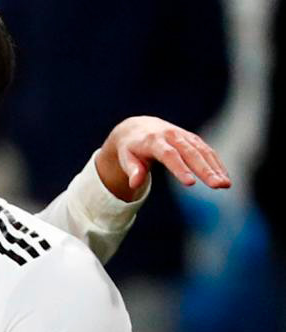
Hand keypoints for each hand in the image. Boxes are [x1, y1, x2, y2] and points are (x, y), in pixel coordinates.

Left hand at [95, 116, 229, 201]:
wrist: (138, 127)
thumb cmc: (130, 148)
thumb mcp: (125, 158)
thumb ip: (132, 170)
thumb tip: (134, 184)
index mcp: (154, 141)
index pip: (169, 155)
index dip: (180, 169)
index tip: (191, 183)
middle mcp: (172, 136)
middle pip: (191, 154)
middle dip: (206, 170)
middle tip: (218, 185)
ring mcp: (185, 136)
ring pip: (203, 152)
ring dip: (216, 168)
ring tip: (226, 185)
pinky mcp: (193, 139)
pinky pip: (207, 151)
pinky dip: (217, 164)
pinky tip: (224, 177)